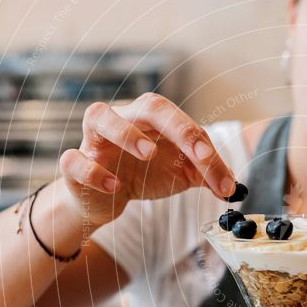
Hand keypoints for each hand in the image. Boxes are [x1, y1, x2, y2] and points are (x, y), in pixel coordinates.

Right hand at [59, 93, 236, 227]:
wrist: (105, 200)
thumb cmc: (143, 176)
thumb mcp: (181, 176)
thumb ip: (206, 176)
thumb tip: (233, 186)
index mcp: (153, 121)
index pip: (181, 121)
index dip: (202, 143)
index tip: (218, 172)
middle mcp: (123, 121)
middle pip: (148, 105)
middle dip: (176, 125)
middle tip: (196, 150)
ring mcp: (95, 141)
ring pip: (99, 116)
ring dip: (126, 132)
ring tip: (148, 153)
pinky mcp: (74, 165)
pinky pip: (74, 159)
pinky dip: (93, 171)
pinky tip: (114, 186)